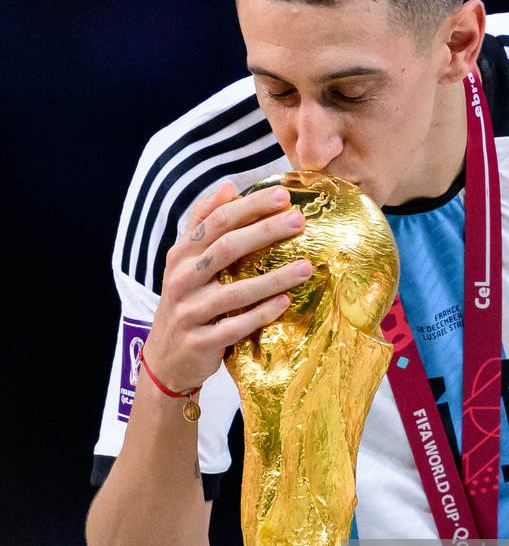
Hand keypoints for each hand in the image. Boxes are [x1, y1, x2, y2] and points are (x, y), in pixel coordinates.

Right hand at [142, 180, 310, 391]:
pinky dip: (262, 314)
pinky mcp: (201, 341)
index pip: (216, 222)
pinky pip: (236, 326)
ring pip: (236, 290)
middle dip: (265, 231)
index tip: (283, 195)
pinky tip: (285, 302)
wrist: (166, 359)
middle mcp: (182, 279)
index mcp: (181, 255)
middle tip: (299, 220)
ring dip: (274, 277)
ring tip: (306, 267)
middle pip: (226, 248)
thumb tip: (228, 187)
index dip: (249, 207)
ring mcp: (190, 311)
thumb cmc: (186, 303)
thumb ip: (202, 223)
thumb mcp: (184, 262)